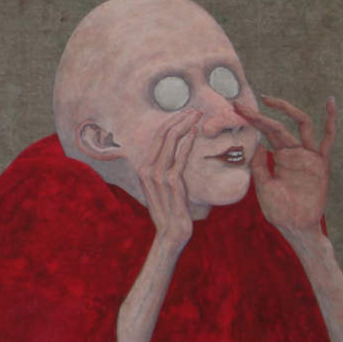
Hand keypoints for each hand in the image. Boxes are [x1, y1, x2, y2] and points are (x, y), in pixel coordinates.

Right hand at [138, 108, 200, 253]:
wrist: (171, 233)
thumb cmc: (171, 210)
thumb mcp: (163, 188)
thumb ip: (165, 170)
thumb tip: (175, 156)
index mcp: (144, 168)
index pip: (157, 137)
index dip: (172, 121)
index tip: (186, 112)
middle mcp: (147, 169)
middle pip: (162, 135)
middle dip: (179, 118)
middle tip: (195, 108)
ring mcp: (158, 176)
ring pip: (170, 142)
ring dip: (185, 125)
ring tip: (198, 114)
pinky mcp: (171, 183)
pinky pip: (179, 158)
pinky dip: (186, 143)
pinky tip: (195, 132)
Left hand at [237, 94, 334, 236]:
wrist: (295, 227)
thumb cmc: (280, 210)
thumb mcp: (263, 186)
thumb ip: (259, 165)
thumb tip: (256, 144)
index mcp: (282, 157)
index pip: (267, 133)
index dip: (253, 120)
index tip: (237, 108)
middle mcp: (296, 153)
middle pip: (279, 126)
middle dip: (260, 115)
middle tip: (240, 104)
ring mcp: (309, 157)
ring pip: (302, 126)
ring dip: (287, 110)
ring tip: (270, 99)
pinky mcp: (320, 164)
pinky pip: (328, 140)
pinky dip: (331, 121)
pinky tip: (330, 103)